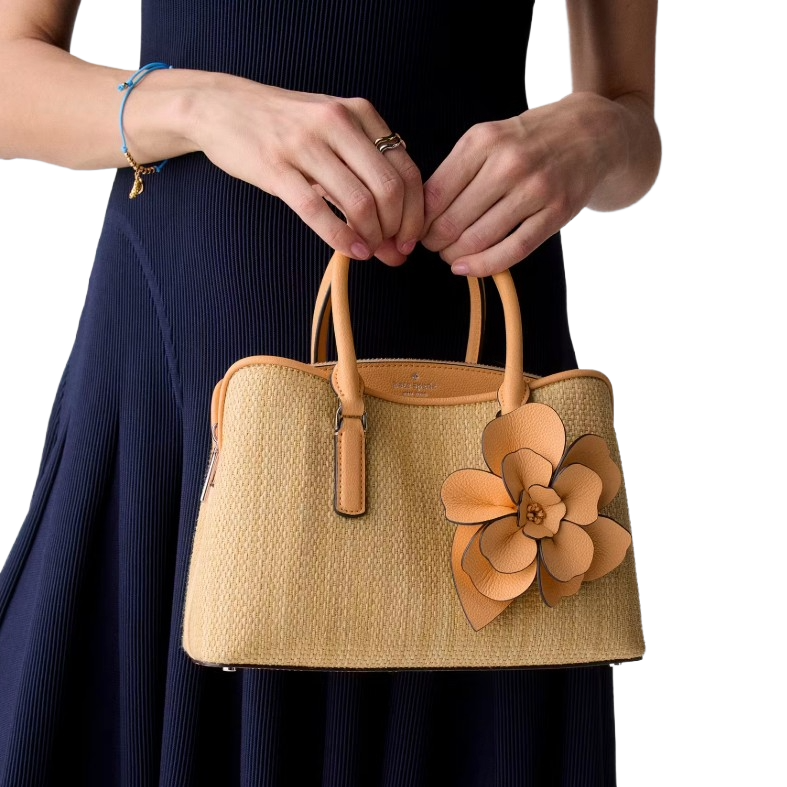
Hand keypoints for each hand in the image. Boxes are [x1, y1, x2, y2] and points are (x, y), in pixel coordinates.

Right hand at [188, 74, 423, 265]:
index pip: (406, 169)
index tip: (410, 239)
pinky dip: (341, 238)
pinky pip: (317, 211)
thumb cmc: (287, 125)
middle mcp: (337, 123)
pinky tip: (352, 251)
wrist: (223, 107)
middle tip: (393, 251)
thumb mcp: (334, 128)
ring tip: (370, 251)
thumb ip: (366, 166)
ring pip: (359, 202)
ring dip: (372, 237)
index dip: (415, 213)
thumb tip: (400, 221)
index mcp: (360, 113)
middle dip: (397, 229)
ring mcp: (305, 144)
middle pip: (389, 189)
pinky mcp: (276, 167)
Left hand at [419, 92, 626, 275]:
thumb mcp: (486, 139)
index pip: (435, 195)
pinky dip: (484, 266)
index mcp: (482, 141)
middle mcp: (509, 163)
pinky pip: (513, 250)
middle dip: (435, 243)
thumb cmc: (525, 141)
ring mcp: (535, 189)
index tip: (416, 231)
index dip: (420, 222)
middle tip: (433, 247)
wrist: (589, 133)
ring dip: (456, 256)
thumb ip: (454, 172)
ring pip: (480, 239)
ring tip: (451, 256)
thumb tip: (419, 217)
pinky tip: (468, 268)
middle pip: (453, 221)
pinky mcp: (556, 213)